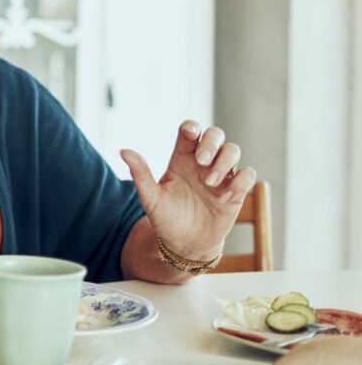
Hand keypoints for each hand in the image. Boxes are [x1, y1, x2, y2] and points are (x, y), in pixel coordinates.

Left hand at [120, 120, 257, 260]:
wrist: (184, 243)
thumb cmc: (166, 217)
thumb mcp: (151, 197)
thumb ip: (140, 174)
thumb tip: (123, 150)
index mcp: (181, 158)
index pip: (189, 131)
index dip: (191, 127)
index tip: (189, 135)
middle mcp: (202, 163)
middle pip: (215, 134)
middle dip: (211, 142)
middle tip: (201, 161)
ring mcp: (221, 176)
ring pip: (233, 150)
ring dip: (224, 161)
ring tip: (210, 182)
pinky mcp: (236, 191)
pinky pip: (248, 174)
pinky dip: (240, 181)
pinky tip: (225, 197)